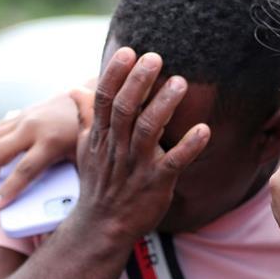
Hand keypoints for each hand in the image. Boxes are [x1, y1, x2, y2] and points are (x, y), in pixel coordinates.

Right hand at [0, 86, 93, 207]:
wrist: (91, 99)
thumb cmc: (90, 135)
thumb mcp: (83, 159)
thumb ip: (66, 178)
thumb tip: (52, 204)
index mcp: (52, 142)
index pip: (23, 171)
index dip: (6, 192)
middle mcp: (33, 127)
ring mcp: (24, 118)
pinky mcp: (20, 114)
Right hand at [68, 47, 208, 242]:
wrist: (102, 227)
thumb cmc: (99, 183)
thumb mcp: (87, 149)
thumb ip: (86, 117)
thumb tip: (75, 90)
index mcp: (102, 136)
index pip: (104, 100)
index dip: (115, 75)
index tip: (128, 51)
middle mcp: (118, 148)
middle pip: (126, 110)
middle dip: (139, 83)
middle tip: (155, 57)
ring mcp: (137, 166)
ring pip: (148, 132)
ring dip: (164, 106)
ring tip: (180, 83)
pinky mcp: (156, 184)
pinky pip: (174, 163)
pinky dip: (188, 147)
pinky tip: (204, 130)